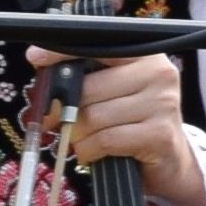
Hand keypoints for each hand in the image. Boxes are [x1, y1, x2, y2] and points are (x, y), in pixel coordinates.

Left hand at [27, 49, 205, 205]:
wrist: (169, 160)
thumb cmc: (134, 121)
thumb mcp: (115, 90)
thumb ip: (87, 75)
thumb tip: (40, 65)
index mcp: (146, 56)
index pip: (98, 45)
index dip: (63, 52)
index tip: (35, 58)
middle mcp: (159, 74)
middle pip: (89, 87)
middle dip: (64, 109)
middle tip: (54, 120)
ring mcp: (163, 104)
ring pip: (93, 117)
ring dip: (77, 135)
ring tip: (81, 140)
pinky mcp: (159, 134)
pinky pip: (105, 140)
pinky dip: (89, 150)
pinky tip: (92, 152)